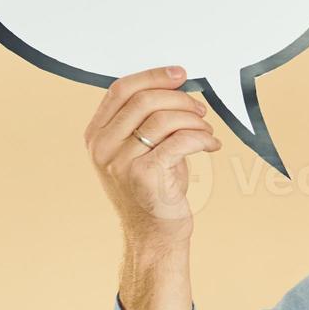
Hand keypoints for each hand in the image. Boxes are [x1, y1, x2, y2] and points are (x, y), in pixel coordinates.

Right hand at [84, 65, 219, 249]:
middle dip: (180, 99)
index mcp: (96, 135)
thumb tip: (174, 85)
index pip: (120, 89)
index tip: (179, 74)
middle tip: (200, 110)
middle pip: (144, 99)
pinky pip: (180, 141)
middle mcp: (102, 147)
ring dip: (194, 121)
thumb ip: (144, 119)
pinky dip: (202, 138)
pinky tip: (211, 146)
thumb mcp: (138, 150)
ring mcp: (120, 162)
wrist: (153, 235)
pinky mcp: (145, 176)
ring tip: (206, 132)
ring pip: (164, 119)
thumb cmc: (152, 190)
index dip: (153, 76)